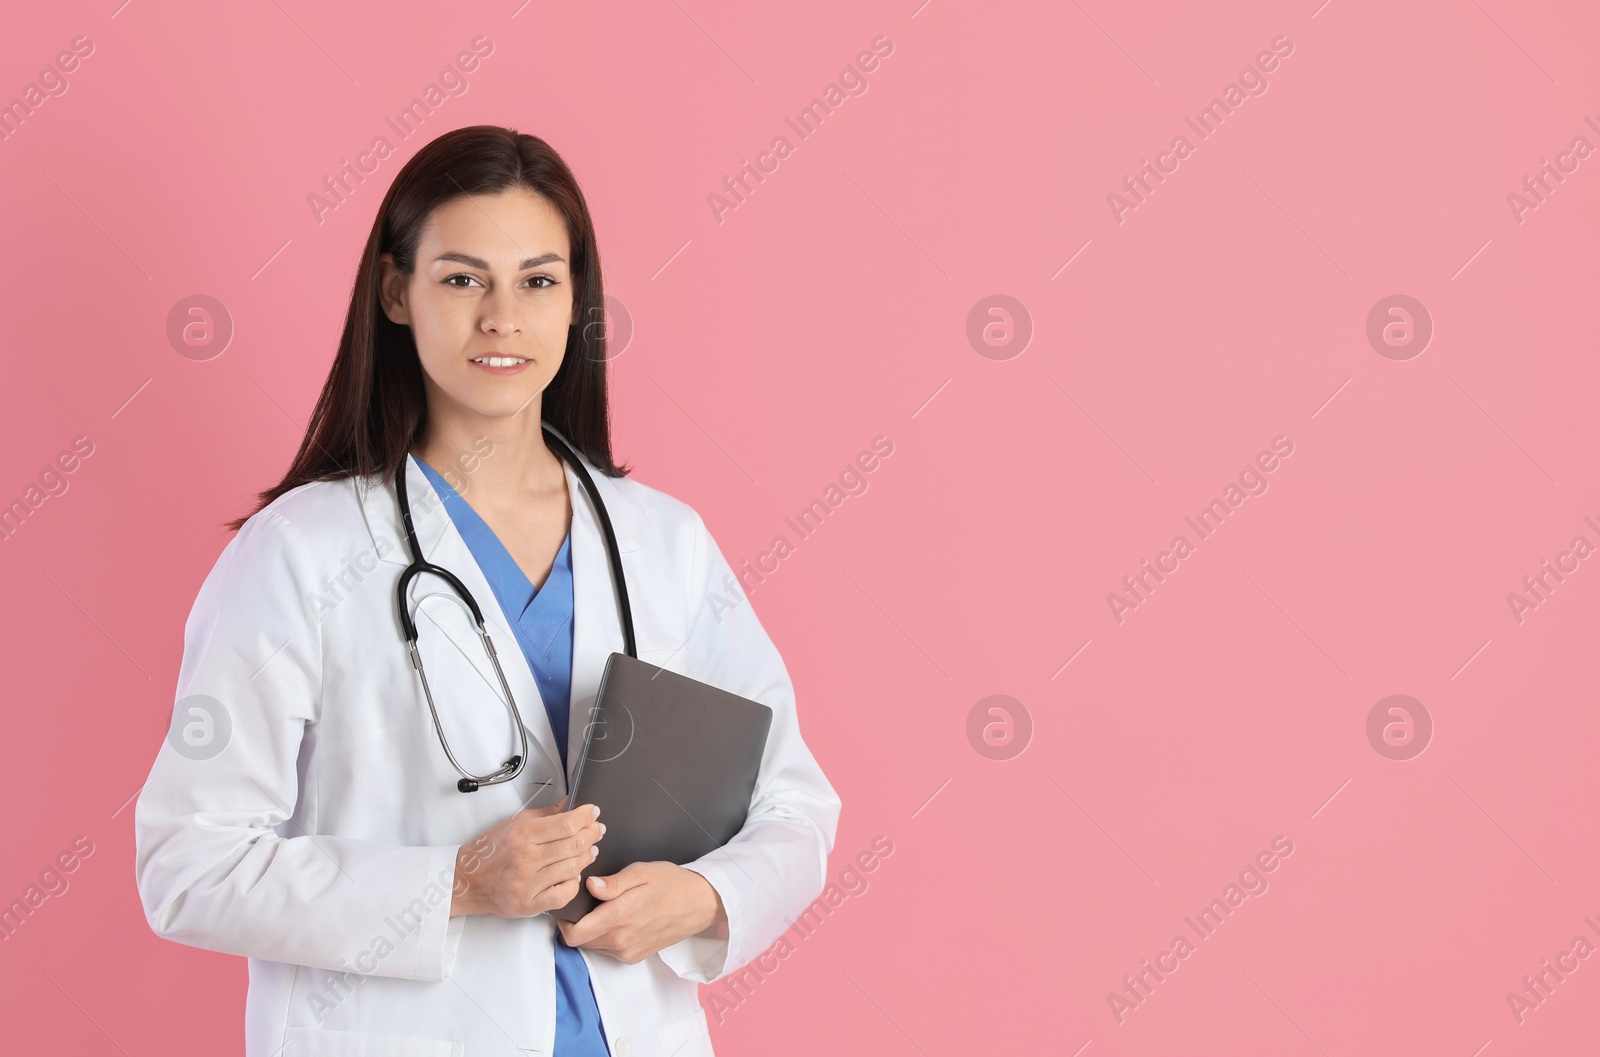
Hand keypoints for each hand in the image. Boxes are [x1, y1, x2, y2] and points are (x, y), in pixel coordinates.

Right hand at [451, 797, 604, 917]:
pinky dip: (574, 885)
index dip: (586, 817)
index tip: (593, 813)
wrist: (467, 880)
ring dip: (587, 857)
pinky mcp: (528, 904)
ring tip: (589, 850)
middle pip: (574, 845)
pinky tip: (574, 876)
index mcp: (522, 835)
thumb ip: (546, 814)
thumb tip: (570, 803)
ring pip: (573, 868)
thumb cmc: (490, 851)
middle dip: (592, 834)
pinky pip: (562, 895)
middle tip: (597, 831)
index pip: (566, 823)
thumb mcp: (515, 823)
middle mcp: (526, 859)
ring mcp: (527, 884)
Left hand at [555, 861, 727, 963]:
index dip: (563, 920)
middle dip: (576, 924)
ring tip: (604, 909)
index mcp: (619, 917)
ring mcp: (627, 952)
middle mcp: (621, 941)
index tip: (567, 905)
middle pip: (580, 941)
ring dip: (591, 931)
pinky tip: (617, 919)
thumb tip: (589, 886)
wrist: (700, 904)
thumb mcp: (642, 872)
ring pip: (592, 946)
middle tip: (585, 902)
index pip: (574, 934)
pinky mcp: (634, 957)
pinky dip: (605, 937)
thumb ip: (613, 883)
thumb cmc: (672, 884)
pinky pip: (607, 950)